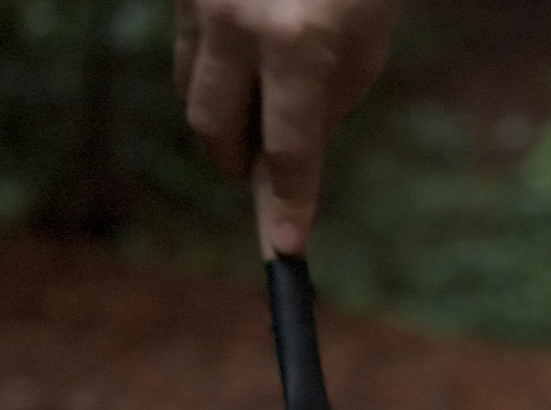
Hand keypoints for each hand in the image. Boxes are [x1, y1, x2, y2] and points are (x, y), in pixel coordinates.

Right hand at [174, 0, 397, 256]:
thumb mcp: (363, 44)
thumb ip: (324, 108)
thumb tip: (285, 161)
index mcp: (297, 44)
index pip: (288, 150)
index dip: (287, 204)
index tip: (283, 247)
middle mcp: (237, 21)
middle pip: (212, 128)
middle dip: (235, 160)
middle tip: (257, 172)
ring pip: (190, 87)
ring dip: (222, 112)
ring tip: (260, 99)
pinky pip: (187, 46)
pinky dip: (216, 66)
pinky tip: (247, 54)